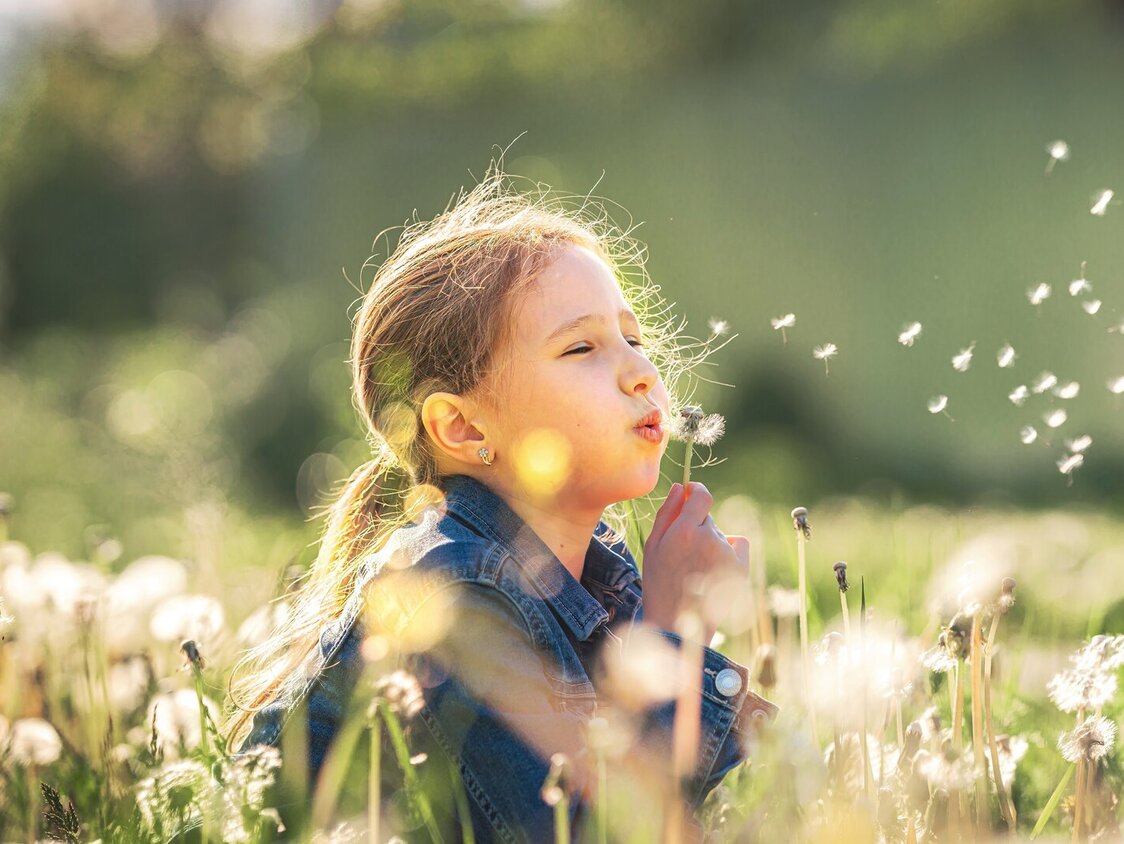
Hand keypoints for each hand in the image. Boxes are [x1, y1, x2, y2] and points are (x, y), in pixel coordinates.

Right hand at [640, 481, 749, 641]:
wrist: (677, 624)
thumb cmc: (659, 583)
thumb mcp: (653, 546)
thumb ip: (667, 513)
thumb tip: (680, 488)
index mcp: (684, 531)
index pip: (702, 495)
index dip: (697, 490)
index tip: (692, 493)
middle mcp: (709, 540)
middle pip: (707, 518)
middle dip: (697, 526)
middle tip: (684, 552)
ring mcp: (727, 554)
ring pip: (720, 534)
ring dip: (711, 541)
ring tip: (696, 567)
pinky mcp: (740, 568)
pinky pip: (738, 544)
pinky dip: (730, 549)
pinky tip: (715, 567)